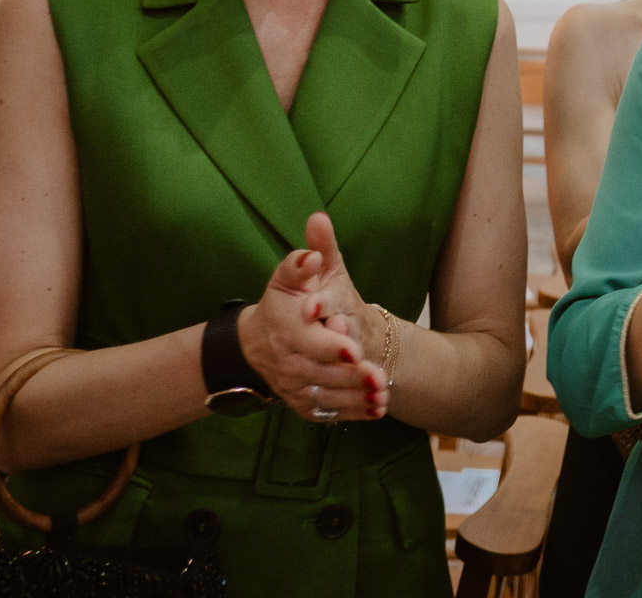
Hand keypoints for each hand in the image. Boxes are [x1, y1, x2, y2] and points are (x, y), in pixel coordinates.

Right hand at [239, 213, 388, 422]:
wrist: (256, 344)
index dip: (331, 345)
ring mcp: (295, 386)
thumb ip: (304, 256)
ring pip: (329, 394)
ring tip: (385, 393)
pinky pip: (329, 413)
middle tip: (379, 376)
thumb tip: (318, 228)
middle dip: (352, 376)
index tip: (353, 348)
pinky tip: (377, 410)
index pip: (310, 340)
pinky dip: (353, 414)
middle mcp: (289, 361)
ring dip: (357, 397)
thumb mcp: (288, 276)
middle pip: (324, 372)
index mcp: (288, 329)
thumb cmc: (282, 303)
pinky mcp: (303, 404)